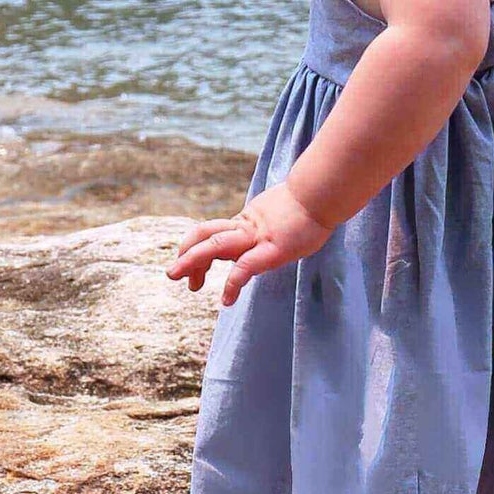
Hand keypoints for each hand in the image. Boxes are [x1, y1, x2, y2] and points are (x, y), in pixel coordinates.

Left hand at [165, 180, 335, 307]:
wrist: (321, 194)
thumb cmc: (308, 207)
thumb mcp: (277, 216)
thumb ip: (264, 228)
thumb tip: (263, 237)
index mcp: (245, 222)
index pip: (210, 232)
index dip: (193, 246)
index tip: (192, 271)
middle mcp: (245, 228)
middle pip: (205, 236)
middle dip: (185, 255)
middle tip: (172, 275)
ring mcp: (257, 238)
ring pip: (215, 245)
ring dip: (193, 262)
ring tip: (181, 281)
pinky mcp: (272, 250)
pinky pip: (245, 267)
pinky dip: (232, 283)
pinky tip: (226, 299)